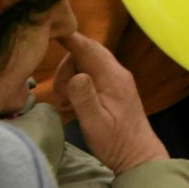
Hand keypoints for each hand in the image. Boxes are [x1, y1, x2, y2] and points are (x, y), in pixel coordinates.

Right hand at [53, 32, 166, 174]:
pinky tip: (74, 102)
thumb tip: (76, 74)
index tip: (51, 33)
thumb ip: (85, 98)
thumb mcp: (95, 123)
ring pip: (87, 62)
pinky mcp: (114, 86)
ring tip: (68, 102)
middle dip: (67, 66)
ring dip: (71, 75)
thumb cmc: (115, 142)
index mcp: (113, 77)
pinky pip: (92, 72)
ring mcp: (117, 78)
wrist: (137, 154)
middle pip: (86, 51)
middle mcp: (117, 72)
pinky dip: (78, 81)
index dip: (70, 38)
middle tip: (61, 93)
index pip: (89, 48)